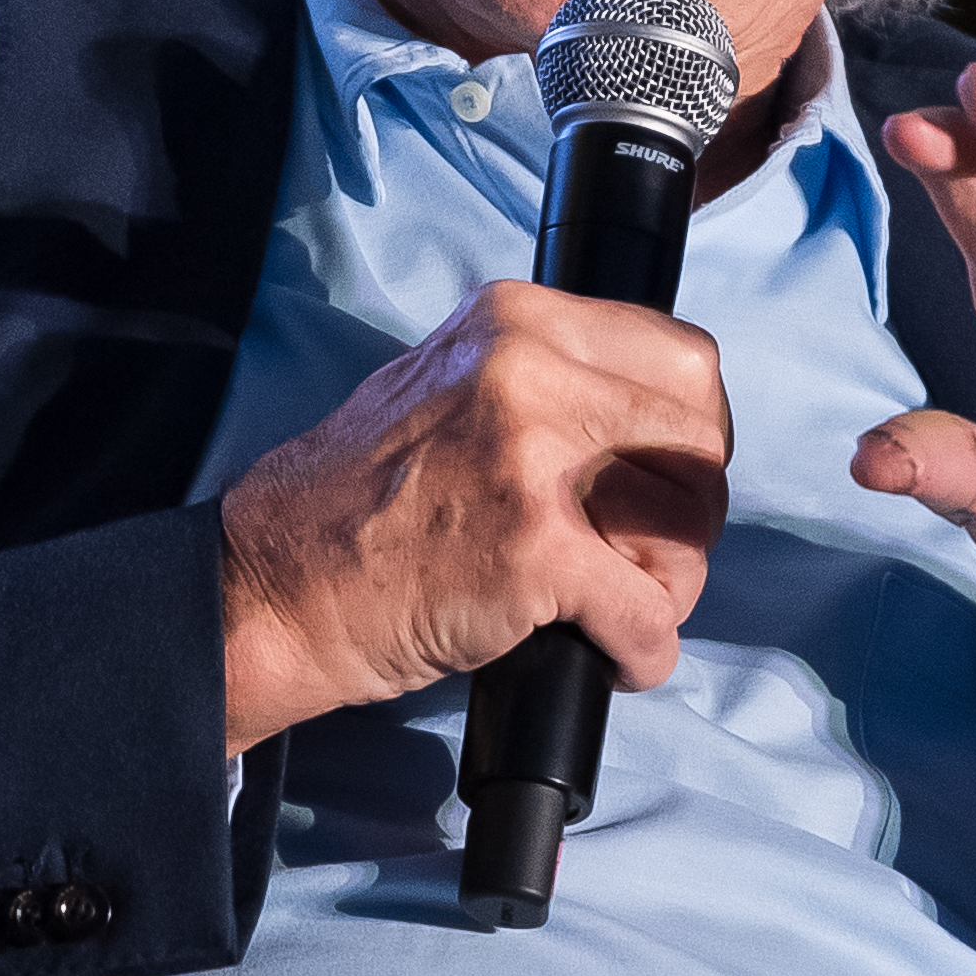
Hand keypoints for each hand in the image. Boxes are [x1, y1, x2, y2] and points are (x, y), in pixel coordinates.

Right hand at [217, 284, 730, 755]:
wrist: (274, 585)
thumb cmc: (360, 505)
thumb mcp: (454, 386)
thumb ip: (550, 383)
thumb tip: (650, 428)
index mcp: (518, 319)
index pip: (685, 359)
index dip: (693, 437)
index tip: (665, 484)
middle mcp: (529, 367)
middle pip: (702, 437)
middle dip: (690, 513)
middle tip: (645, 559)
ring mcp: (530, 455)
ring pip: (687, 523)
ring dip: (669, 585)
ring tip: (614, 606)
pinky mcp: (533, 548)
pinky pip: (648, 613)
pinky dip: (641, 651)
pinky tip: (609, 656)